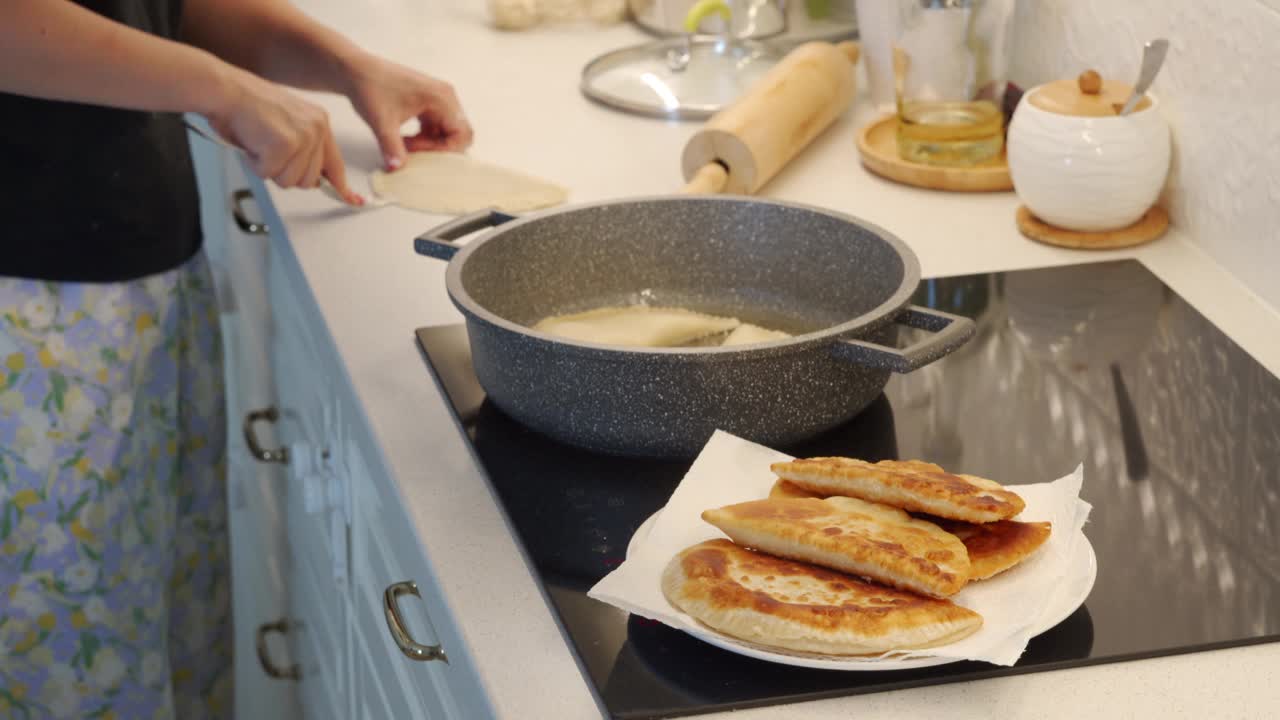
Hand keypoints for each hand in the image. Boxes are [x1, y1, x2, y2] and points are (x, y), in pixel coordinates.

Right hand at [206, 66, 362, 203]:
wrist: (225, 90)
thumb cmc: (247, 108)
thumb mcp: (286, 126)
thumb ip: (304, 150)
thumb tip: (316, 180)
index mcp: (319, 122)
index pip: (335, 163)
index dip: (338, 185)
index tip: (350, 199)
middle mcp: (317, 128)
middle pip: (309, 181)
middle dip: (284, 173)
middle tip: (268, 151)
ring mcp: (303, 137)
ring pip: (289, 181)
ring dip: (268, 168)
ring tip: (260, 143)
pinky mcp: (285, 144)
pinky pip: (268, 174)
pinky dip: (255, 164)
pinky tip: (252, 142)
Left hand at [342, 53, 473, 169]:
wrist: (355, 71)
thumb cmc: (370, 87)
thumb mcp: (382, 121)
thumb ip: (392, 147)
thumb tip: (397, 168)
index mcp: (441, 98)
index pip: (462, 133)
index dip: (445, 150)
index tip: (421, 154)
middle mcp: (445, 98)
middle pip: (457, 134)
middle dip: (438, 149)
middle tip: (413, 151)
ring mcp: (437, 100)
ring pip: (446, 133)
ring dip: (429, 145)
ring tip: (406, 146)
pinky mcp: (427, 104)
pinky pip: (435, 128)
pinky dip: (424, 138)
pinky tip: (405, 140)